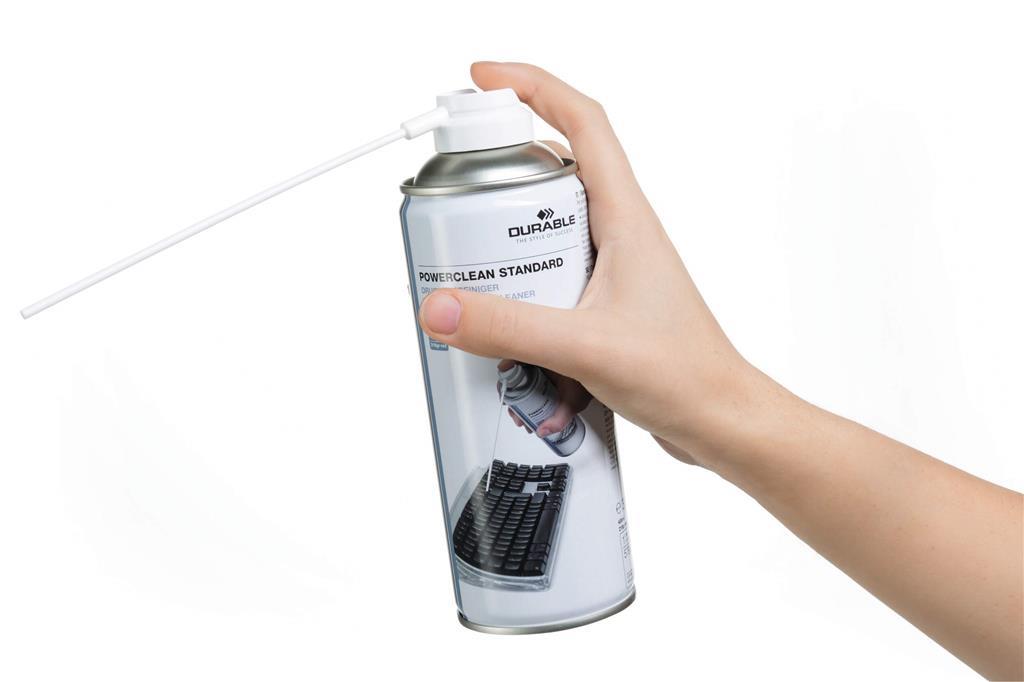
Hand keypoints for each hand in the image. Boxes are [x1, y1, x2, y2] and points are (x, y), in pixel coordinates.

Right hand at [418, 61, 757, 467]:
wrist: (721, 422)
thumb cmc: (684, 375)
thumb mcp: (586, 346)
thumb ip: (510, 326)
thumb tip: (439, 307)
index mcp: (626, 218)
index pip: (583, 123)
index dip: (533, 86)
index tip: (484, 79)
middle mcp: (618, 233)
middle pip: (553, 171)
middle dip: (500, 171)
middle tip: (456, 191)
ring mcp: (610, 269)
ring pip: (546, 227)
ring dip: (505, 236)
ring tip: (466, 260)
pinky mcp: (601, 306)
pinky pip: (549, 276)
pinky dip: (518, 285)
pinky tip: (496, 317)